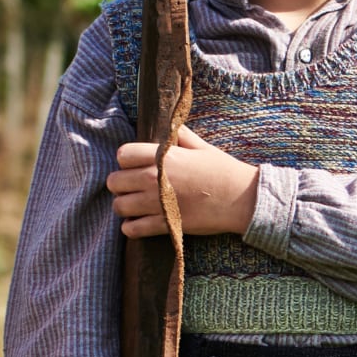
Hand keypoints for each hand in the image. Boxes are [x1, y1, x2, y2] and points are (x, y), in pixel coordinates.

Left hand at [111, 126, 259, 238]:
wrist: (241, 199)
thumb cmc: (223, 171)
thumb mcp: (202, 147)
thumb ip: (181, 135)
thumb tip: (170, 126)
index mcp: (163, 157)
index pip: (123, 154)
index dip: (126, 160)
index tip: (134, 165)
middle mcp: (154, 179)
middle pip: (115, 181)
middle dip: (120, 184)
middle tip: (131, 187)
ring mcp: (158, 203)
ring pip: (120, 206)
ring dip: (124, 206)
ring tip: (134, 205)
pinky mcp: (165, 225)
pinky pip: (133, 229)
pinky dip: (131, 227)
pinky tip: (138, 223)